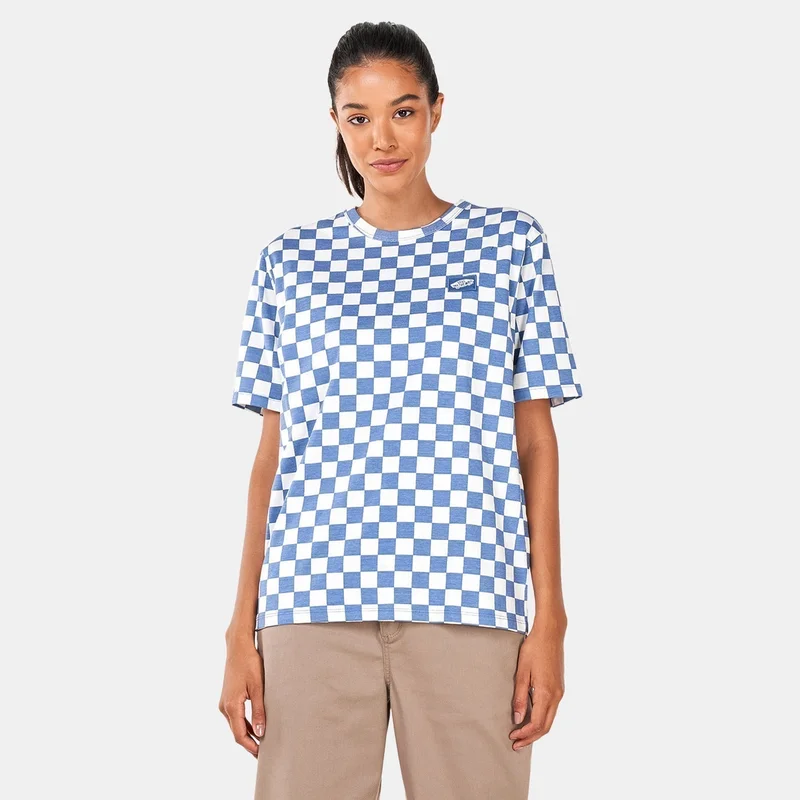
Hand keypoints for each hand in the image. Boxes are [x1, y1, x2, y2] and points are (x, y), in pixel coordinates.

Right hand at [218, 638, 265, 757]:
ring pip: (235, 724)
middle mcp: (224, 706)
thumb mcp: (258, 687)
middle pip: (236, 732)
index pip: (239, 734)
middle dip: (249, 743)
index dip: (250, 746)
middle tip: (263, 752)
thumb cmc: (249, 663)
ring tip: (262, 741)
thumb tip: (261, 732)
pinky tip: (256, 726)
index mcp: (231, 706)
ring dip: (247, 733)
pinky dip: (244, 723)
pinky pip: (235, 716)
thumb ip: (259, 710)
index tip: (260, 754)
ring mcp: (224, 702)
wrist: (238, 647)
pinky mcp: (227, 697)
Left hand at [509, 615, 566, 750]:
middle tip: (516, 744)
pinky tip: (531, 717)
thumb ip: (520, 696)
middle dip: (531, 737)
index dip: (525, 734)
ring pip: (550, 719)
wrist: (550, 633)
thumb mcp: (522, 671)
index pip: (537, 724)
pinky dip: (542, 719)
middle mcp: (556, 696)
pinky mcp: (559, 687)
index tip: (512, 736)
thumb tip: (518, 718)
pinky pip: (552, 710)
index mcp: (547, 693)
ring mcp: (560, 692)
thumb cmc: (534, 649)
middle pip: (546, 726)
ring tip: (522, 734)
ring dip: (537, 729)